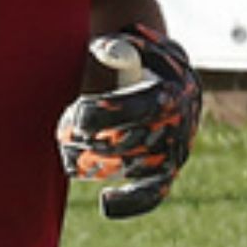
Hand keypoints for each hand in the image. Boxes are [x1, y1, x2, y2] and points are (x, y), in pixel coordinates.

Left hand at [57, 25, 201, 218]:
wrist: (164, 77)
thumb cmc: (139, 57)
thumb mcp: (134, 43)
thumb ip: (118, 46)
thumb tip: (101, 50)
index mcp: (175, 88)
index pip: (141, 108)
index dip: (106, 115)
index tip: (77, 118)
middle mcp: (180, 123)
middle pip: (131, 142)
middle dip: (92, 141)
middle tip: (65, 133)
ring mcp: (174, 150)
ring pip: (131, 166)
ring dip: (96, 163)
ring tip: (69, 154)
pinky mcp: (166, 171)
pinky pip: (153, 193)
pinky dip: (132, 202)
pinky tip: (106, 203)